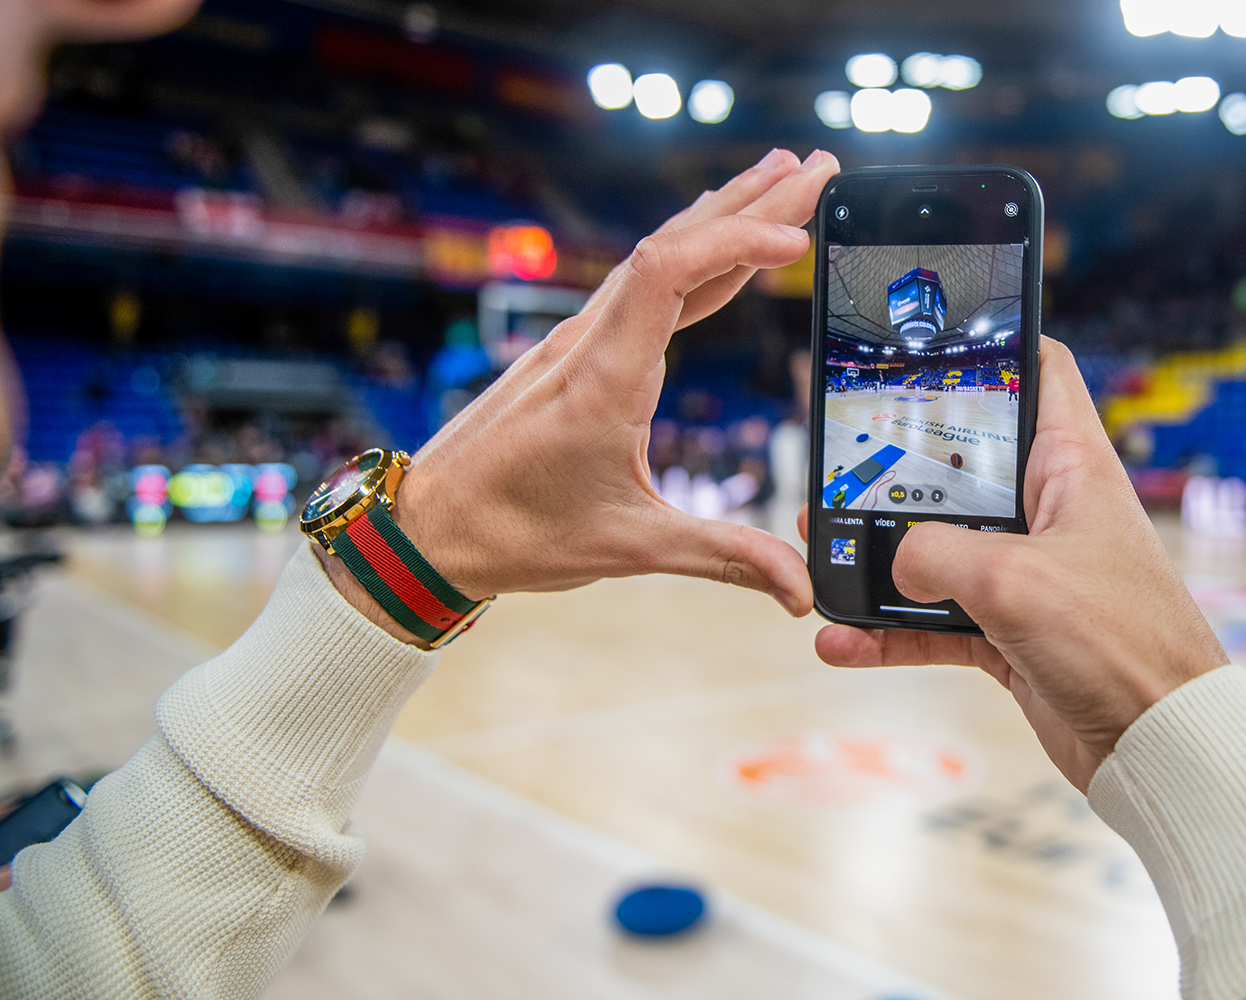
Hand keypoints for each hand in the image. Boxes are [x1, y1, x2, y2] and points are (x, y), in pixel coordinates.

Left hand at [321, 149, 840, 644]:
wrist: (427, 527)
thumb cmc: (514, 533)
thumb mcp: (628, 548)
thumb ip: (724, 557)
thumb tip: (803, 590)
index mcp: (603, 378)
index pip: (670, 273)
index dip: (736, 242)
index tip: (797, 236)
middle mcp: (589, 343)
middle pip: (676, 245)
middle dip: (752, 202)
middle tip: (818, 167)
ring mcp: (579, 341)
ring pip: (658, 258)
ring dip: (722, 217)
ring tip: (781, 179)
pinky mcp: (575, 353)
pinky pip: (641, 286)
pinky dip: (693, 259)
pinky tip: (717, 248)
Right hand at [807, 337, 1228, 791]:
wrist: (1159, 747)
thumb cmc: (1117, 644)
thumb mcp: (1011, 580)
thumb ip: (934, 553)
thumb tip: (894, 561)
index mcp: (1071, 467)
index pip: (1039, 371)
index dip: (991, 343)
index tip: (932, 337)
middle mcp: (1049, 512)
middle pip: (960, 465)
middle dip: (895, 467)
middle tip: (838, 462)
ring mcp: (1028, 574)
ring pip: (936, 550)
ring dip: (877, 559)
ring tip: (819, 554)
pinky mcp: (1010, 634)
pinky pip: (933, 622)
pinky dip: (889, 633)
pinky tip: (843, 643)